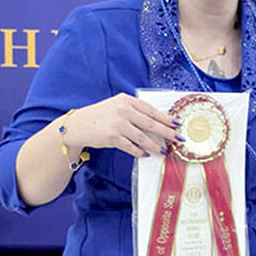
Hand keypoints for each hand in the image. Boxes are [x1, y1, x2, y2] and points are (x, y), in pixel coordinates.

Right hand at [63, 93, 181, 157]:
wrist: (78, 125)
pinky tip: (145, 154)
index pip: (151, 110)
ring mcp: (118, 124)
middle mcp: (123, 110)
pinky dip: (139, 152)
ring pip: (143, 137)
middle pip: (151, 123)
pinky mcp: (112, 138)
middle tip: (178, 139)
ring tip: (163, 151)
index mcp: (126, 100)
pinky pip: (131, 147)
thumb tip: (157, 122)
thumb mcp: (116, 106)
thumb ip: (134, 110)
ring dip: (155, 145)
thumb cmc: (100, 116)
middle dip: (167, 133)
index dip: (166, 118)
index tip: (177, 124)